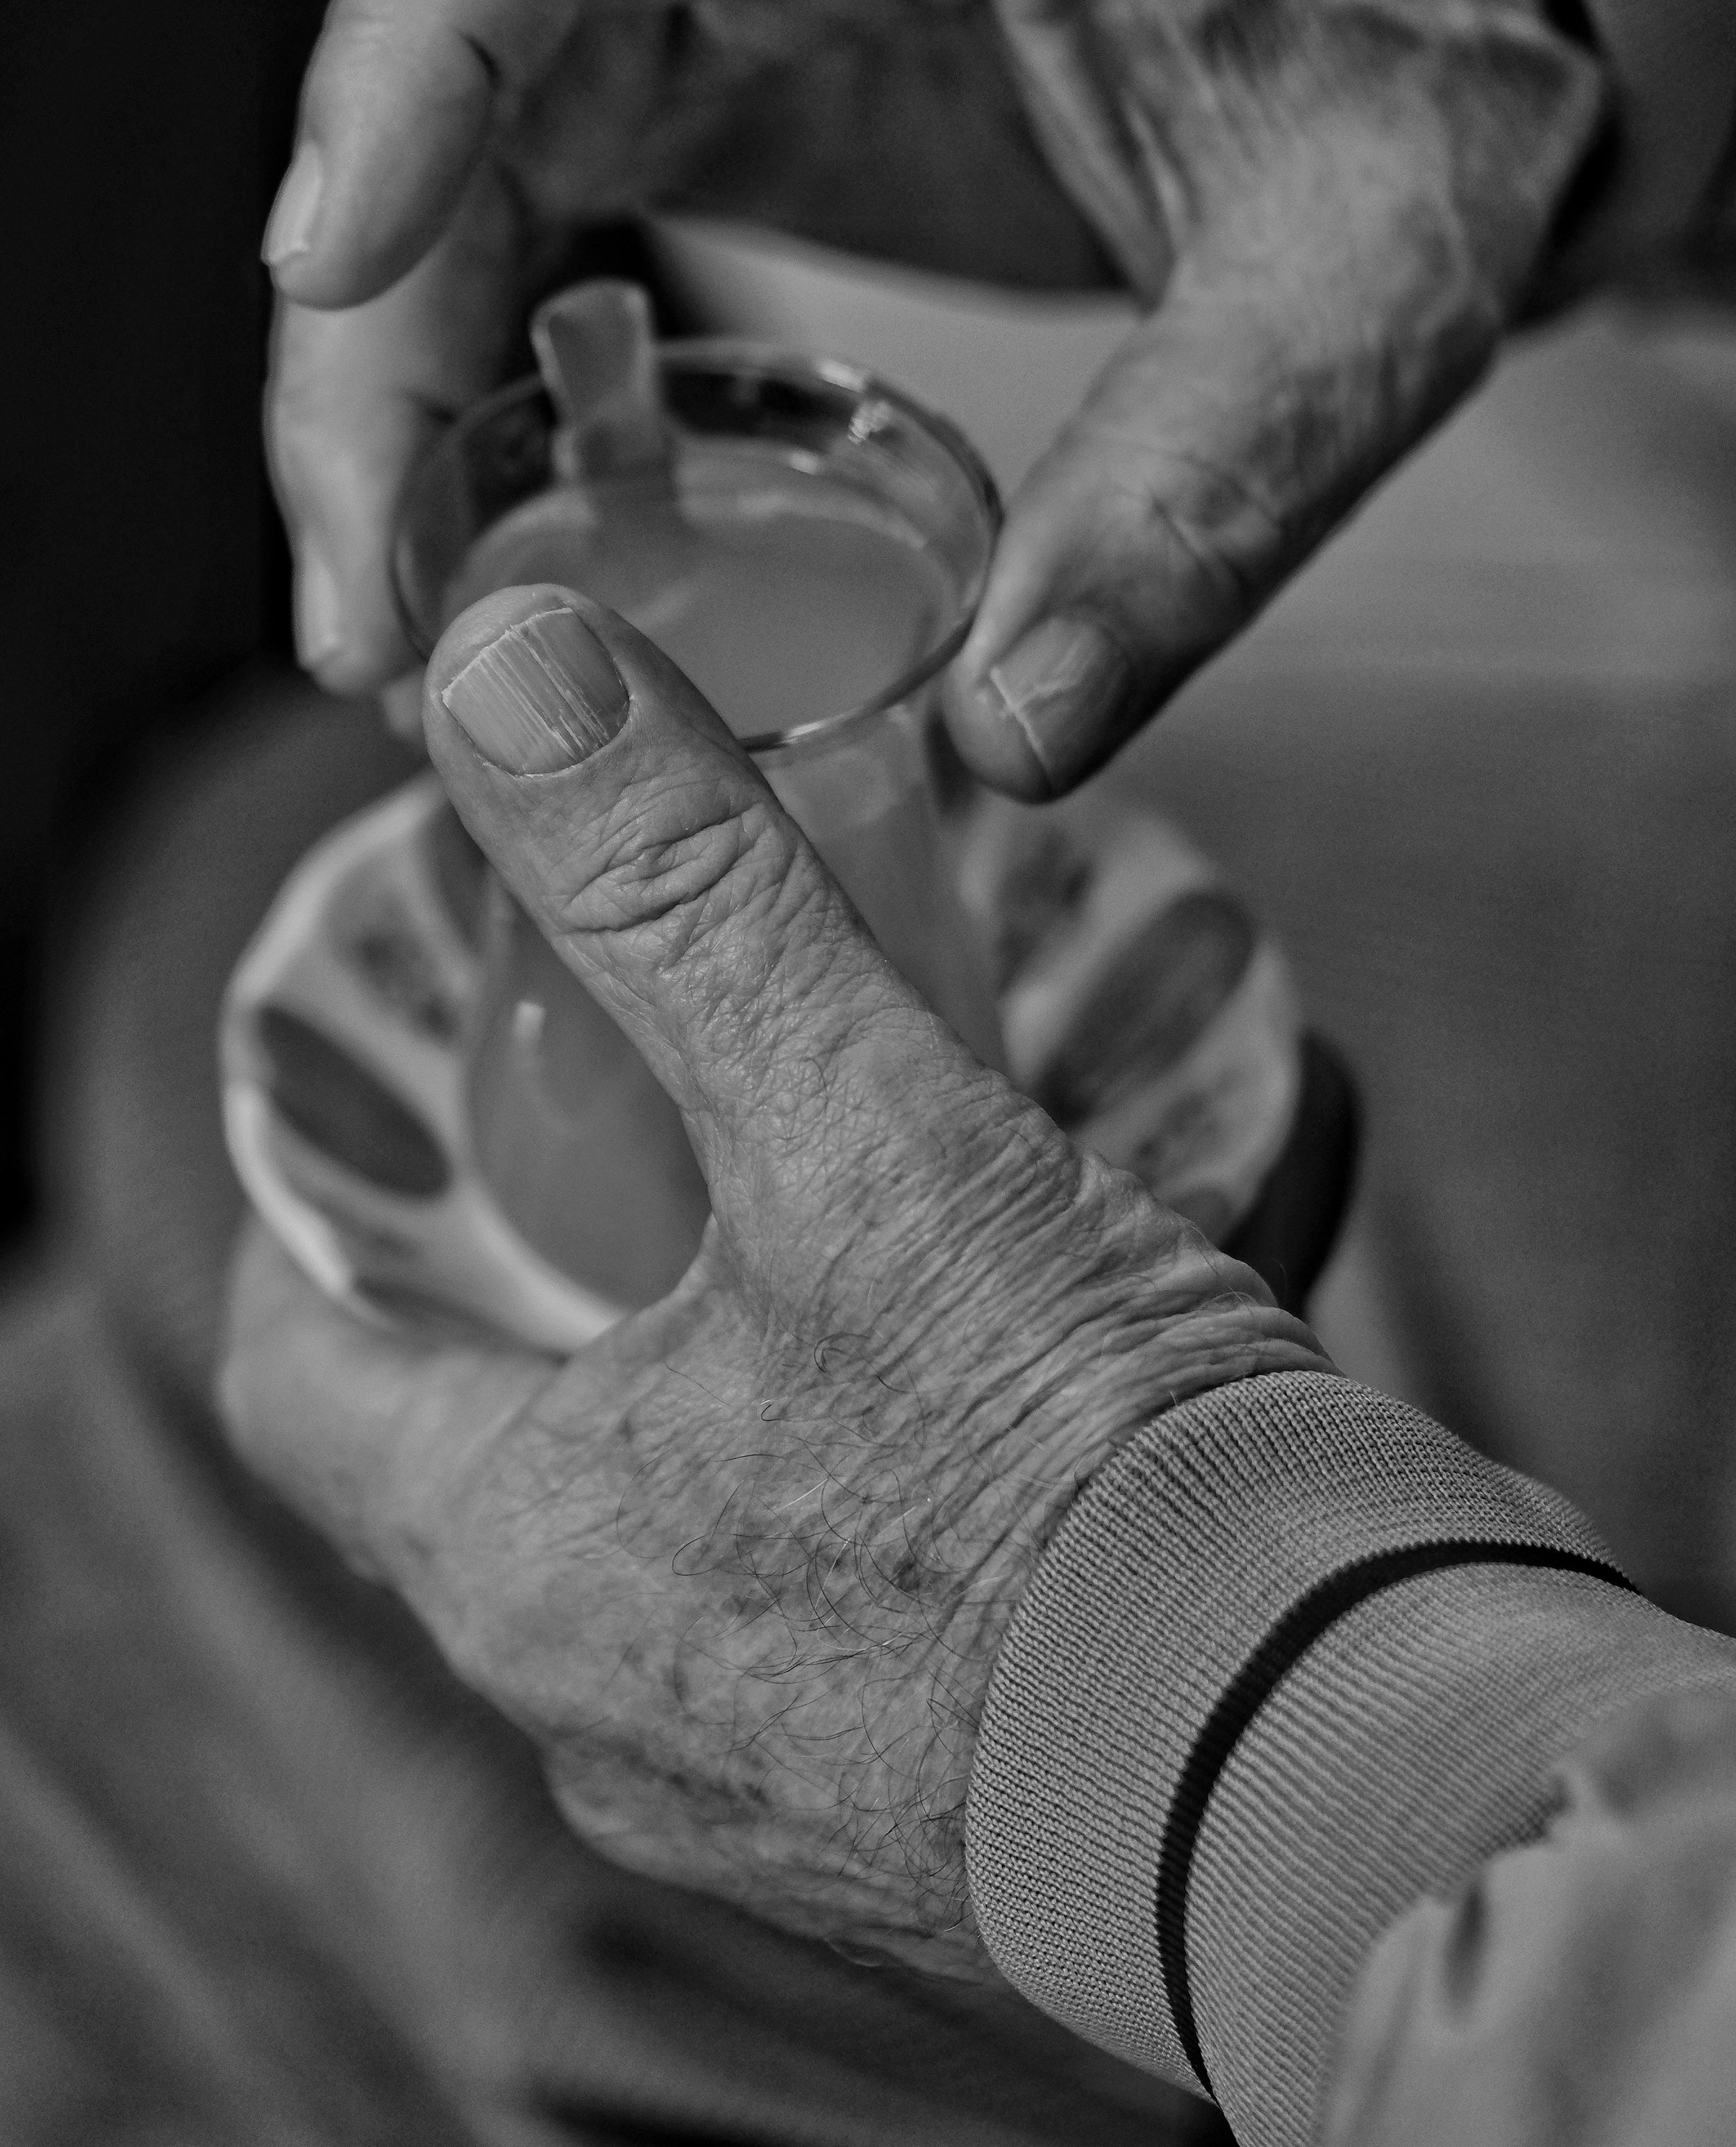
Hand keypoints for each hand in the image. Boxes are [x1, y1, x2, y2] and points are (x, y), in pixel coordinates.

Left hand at [220, 584, 1328, 1972]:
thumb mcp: (870, 1141)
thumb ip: (682, 900)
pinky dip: (926, 1456)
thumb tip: (507, 675)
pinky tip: (1071, 1343)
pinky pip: (881, 1597)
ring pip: (711, 1517)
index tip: (406, 1111)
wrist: (1363, 1799)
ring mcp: (782, 1790)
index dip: (331, 1217)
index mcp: (526, 1560)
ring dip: (773, 1355)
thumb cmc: (1088, 1490)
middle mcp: (615, 1712)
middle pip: (510, 1436)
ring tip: (892, 1203)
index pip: (299, 1367)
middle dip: (577, 1261)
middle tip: (660, 1119)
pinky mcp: (946, 1816)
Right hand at [264, 0, 1601, 791]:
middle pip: (454, 42)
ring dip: (385, 389)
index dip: (416, 44)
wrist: (1415, 25)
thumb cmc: (1401, 86)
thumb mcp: (1363, 295)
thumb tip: (1013, 734)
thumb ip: (1209, 495)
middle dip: (367, 324)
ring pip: (453, 151)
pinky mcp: (705, 87)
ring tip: (387, 635)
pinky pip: (518, 217)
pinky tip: (459, 559)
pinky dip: (463, 391)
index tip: (332, 263)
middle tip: (370, 597)